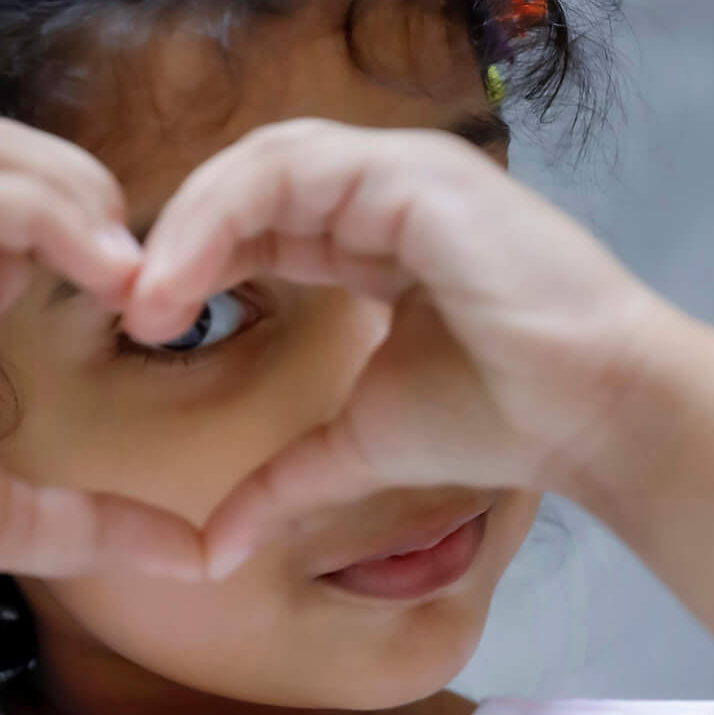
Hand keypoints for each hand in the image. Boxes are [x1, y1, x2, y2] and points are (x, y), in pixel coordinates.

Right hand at [0, 119, 206, 626]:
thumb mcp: (12, 522)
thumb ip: (101, 525)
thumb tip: (202, 558)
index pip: (21, 206)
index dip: (98, 228)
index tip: (159, 303)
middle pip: (1, 150)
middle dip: (91, 185)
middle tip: (153, 268)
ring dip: (73, 188)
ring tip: (132, 267)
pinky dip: (44, 213)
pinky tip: (104, 274)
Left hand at [121, 118, 676, 576]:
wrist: (589, 415)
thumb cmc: (496, 419)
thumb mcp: (354, 448)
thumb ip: (280, 482)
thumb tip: (212, 552)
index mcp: (371, 233)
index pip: (257, 216)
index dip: (193, 261)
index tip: (143, 328)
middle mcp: (382, 188)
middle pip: (247, 179)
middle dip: (176, 237)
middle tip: (124, 310)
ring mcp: (400, 171)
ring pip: (260, 162)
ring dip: (187, 226)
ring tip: (143, 304)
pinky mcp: (413, 174)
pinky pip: (291, 173)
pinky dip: (222, 218)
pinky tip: (184, 286)